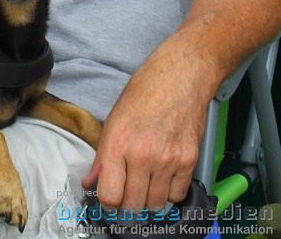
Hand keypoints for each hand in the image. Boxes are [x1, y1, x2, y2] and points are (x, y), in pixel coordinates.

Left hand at [82, 46, 209, 210]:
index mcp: (118, 143)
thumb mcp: (114, 119)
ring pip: (156, 204)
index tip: (111, 197)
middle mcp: (142, 155)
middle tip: (128, 191)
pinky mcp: (189, 160)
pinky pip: (178, 194)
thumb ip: (102, 156)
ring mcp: (168, 160)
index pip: (109, 196)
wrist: (181, 75)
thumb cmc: (146, 90)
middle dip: (128, 203)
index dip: (108, 201)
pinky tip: (165, 176)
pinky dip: (171, 191)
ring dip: (150, 199)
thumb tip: (91, 182)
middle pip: (133, 205)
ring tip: (147, 183)